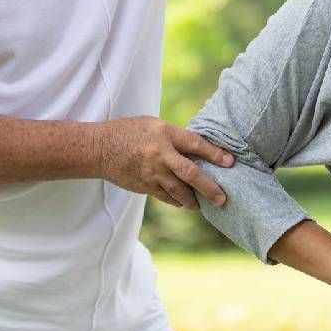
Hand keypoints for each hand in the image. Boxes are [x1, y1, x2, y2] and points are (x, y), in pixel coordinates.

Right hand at [94, 116, 233, 208]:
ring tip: (205, 205)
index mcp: (165, 133)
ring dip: (193, 200)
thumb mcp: (155, 125)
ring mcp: (151, 173)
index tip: (230, 162)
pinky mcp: (144, 186)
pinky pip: (165, 197)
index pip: (195, 144)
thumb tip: (197, 149)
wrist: (99, 148)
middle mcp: (160, 154)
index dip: (214, 154)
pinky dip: (177, 201)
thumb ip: (175, 137)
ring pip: (178, 191)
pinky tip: (185, 203)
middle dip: (209, 187)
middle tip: (223, 198)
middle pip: (190, 174)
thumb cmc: (130, 131)